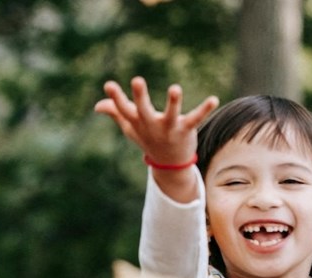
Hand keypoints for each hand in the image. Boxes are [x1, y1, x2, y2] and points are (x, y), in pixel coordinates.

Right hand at [94, 76, 217, 167]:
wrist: (169, 164)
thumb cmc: (148, 139)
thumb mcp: (131, 128)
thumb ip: (116, 113)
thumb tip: (97, 106)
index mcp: (138, 123)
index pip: (124, 109)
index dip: (116, 98)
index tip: (109, 85)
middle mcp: (152, 126)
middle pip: (143, 110)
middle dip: (140, 96)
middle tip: (137, 80)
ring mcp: (169, 128)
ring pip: (171, 115)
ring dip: (173, 102)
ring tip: (175, 88)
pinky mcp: (186, 130)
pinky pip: (196, 119)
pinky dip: (205, 109)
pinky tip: (214, 99)